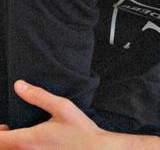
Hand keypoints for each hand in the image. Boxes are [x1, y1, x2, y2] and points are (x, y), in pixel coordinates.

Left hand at [0, 80, 159, 149]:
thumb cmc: (82, 131)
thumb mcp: (62, 108)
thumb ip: (38, 96)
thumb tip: (19, 86)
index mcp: (27, 140)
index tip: (3, 126)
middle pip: (2, 148)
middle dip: (2, 139)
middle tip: (8, 130)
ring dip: (12, 145)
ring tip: (21, 137)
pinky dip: (22, 148)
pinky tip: (35, 144)